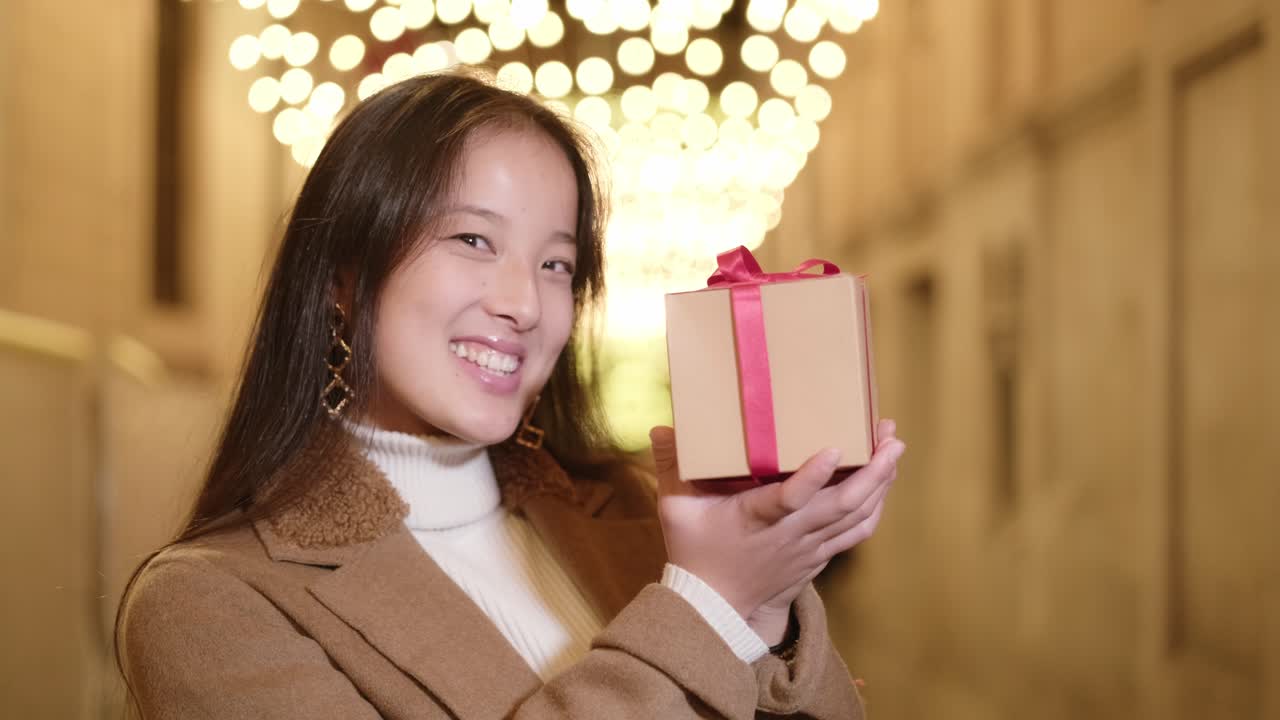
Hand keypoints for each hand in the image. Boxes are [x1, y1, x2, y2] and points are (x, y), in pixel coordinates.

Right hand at [651, 420, 903, 643]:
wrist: (716, 608)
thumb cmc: (696, 553)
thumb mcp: (675, 511)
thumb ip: (670, 467)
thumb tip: (661, 428)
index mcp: (757, 519)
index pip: (789, 499)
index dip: (814, 477)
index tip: (835, 449)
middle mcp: (792, 534)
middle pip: (842, 505)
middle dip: (874, 471)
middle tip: (891, 437)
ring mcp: (810, 548)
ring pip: (856, 518)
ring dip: (881, 485)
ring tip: (895, 450)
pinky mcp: (819, 557)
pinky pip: (855, 534)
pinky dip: (874, 509)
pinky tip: (884, 486)